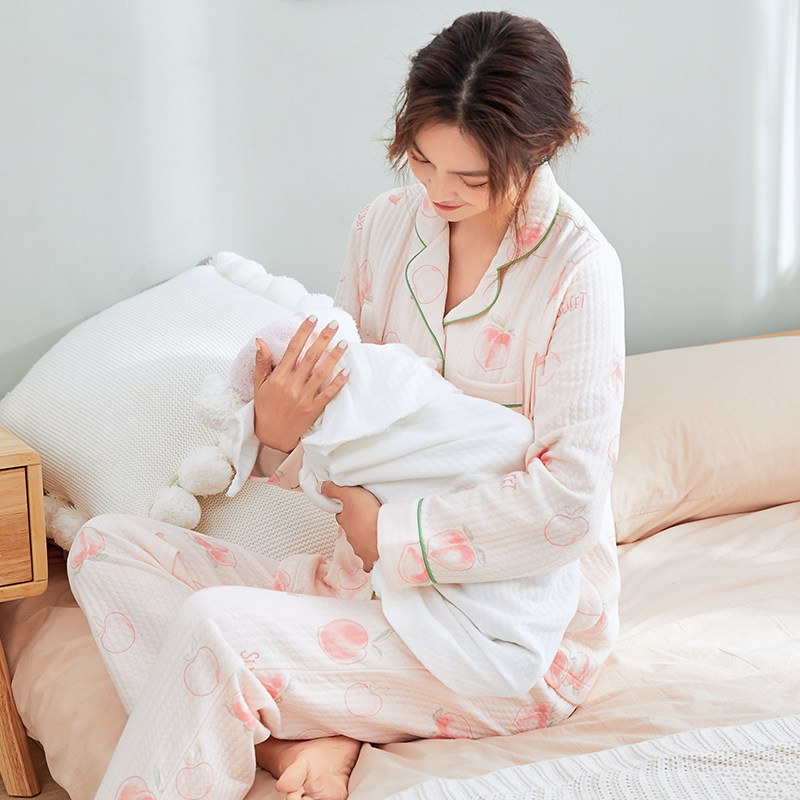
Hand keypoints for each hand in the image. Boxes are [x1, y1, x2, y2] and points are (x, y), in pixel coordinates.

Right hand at [253, 316, 348, 451]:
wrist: (271, 435)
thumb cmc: (265, 407)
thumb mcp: (258, 384)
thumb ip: (262, 361)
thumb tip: (260, 340)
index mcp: (279, 377)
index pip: (292, 348)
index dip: (303, 332)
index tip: (312, 318)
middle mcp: (292, 385)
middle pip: (310, 357)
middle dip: (323, 339)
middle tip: (333, 324)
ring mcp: (304, 397)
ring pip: (321, 373)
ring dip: (334, 357)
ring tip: (344, 342)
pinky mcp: (314, 409)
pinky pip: (328, 394)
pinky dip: (338, 383)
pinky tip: (346, 371)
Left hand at [322, 483, 379, 570]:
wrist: (383, 536)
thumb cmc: (368, 515)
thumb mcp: (349, 494)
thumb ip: (334, 489)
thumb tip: (320, 487)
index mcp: (343, 520)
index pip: (341, 514)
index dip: (346, 510)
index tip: (352, 506)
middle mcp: (349, 535)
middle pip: (350, 529)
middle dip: (356, 525)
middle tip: (365, 518)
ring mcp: (359, 548)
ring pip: (359, 543)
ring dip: (364, 538)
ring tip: (373, 532)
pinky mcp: (369, 558)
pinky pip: (368, 560)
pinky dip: (370, 557)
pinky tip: (375, 553)